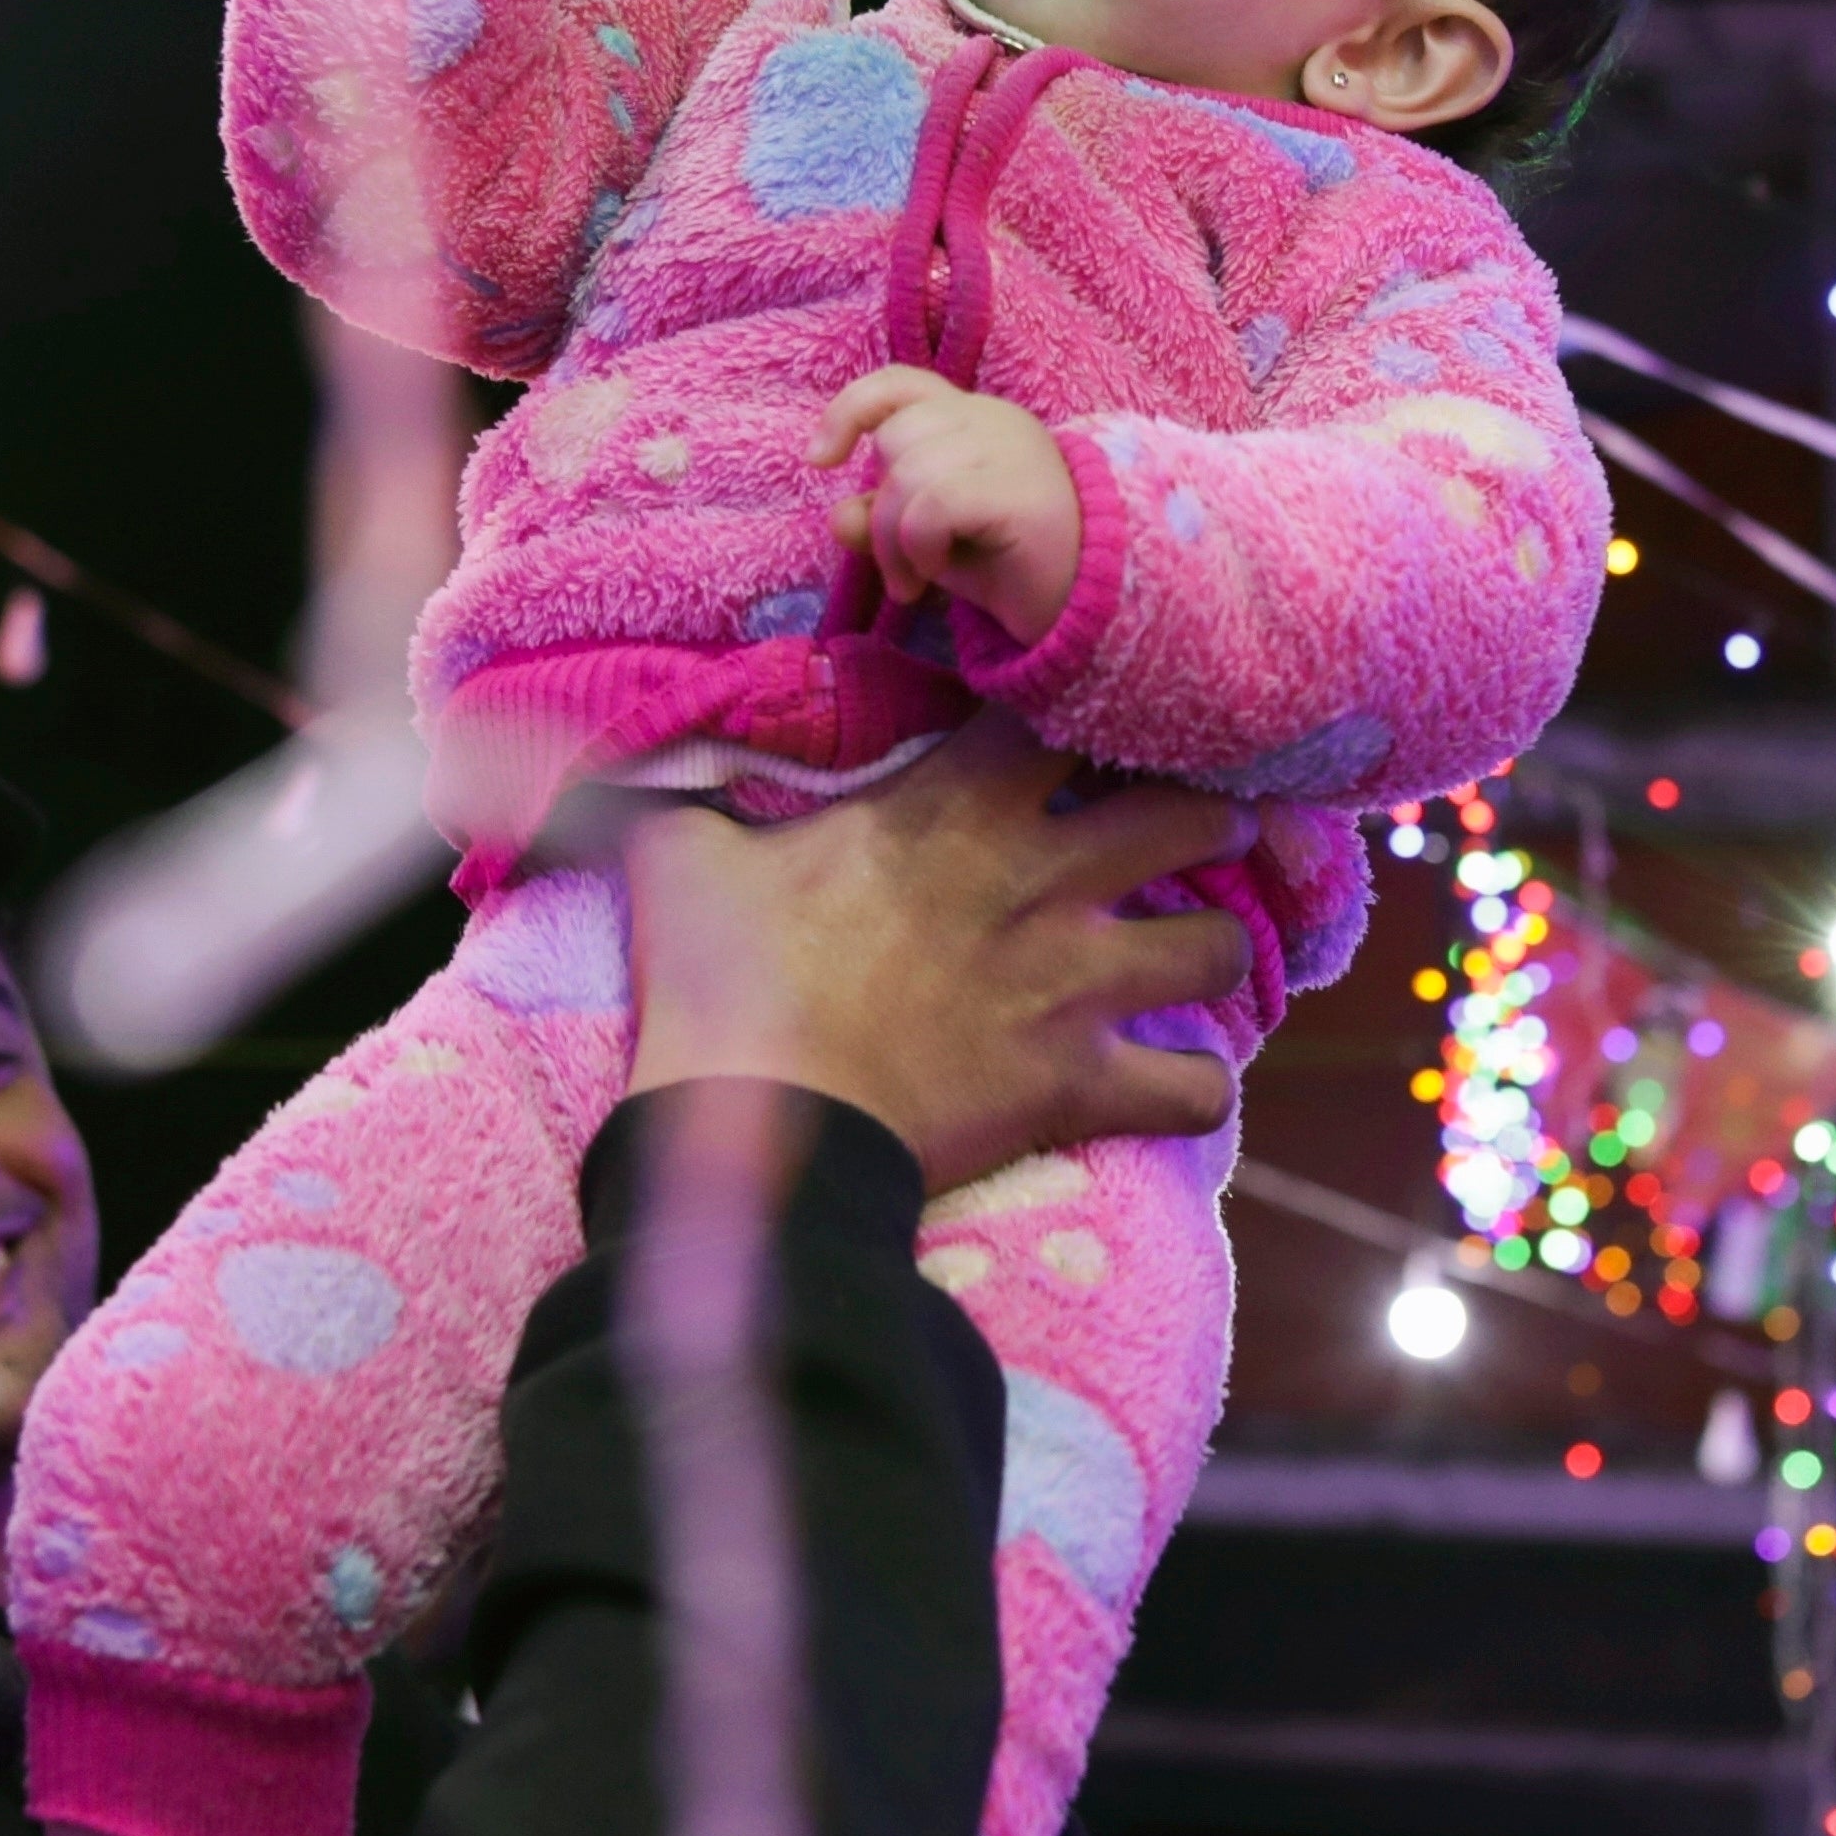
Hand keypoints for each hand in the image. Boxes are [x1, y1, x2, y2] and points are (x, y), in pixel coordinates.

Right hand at [614, 717, 1250, 1184]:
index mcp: (955, 805)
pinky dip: (1193, 1092)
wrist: (759, 1122)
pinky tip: (1172, 1086)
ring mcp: (1073, 985)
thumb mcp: (681, 859)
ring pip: (1219, 949)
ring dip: (1212, 956)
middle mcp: (1041, 880)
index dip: (1092, 719)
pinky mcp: (1081, 1086)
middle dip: (1210, 822)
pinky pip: (1197, 1091)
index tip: (1089, 735)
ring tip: (1189, 962)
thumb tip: (616, 763)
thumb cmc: (719, 983)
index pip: (1068, 713)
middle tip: (1195, 836)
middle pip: (1192, 814)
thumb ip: (680, 798)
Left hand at [817, 368, 1087, 640]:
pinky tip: (934, 576)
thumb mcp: (928, 542)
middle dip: (879, 511)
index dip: (850, 409)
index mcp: (974, 418)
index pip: (900, 382)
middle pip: (895, 435)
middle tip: (901, 570)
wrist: (1086, 609)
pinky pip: (931, 504)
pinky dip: (916, 545)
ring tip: (917, 581)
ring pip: (907, 471)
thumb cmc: (1008, 567)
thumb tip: (837, 515)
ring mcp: (1011, 450)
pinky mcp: (1020, 492)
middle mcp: (993, 421)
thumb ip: (881, 521)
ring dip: (893, 541)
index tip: (821, 459)